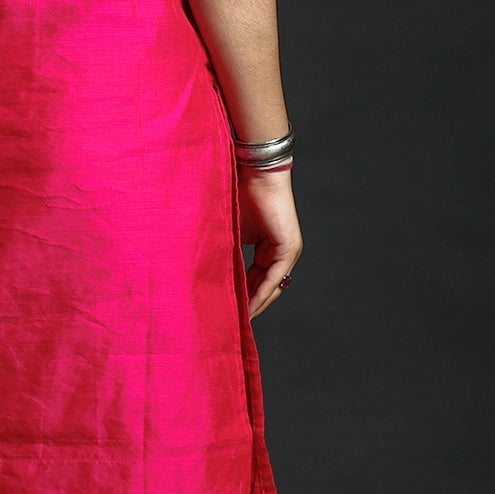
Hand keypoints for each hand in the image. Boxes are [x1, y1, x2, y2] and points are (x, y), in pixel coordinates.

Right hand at [238, 167, 299, 318]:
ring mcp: (287, 250)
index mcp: (267, 249)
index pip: (255, 280)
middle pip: (265, 288)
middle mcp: (280, 252)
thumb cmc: (236, 193)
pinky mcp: (289, 247)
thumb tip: (206, 273)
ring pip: (271, 286)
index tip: (225, 312)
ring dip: (255, 304)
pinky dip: (261, 292)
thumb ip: (225, 251)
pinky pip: (274, 277)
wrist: (251, 171)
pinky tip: (248, 306)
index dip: (242, 297)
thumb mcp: (228, 231)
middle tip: (229, 322)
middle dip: (248, 305)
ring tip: (237, 320)